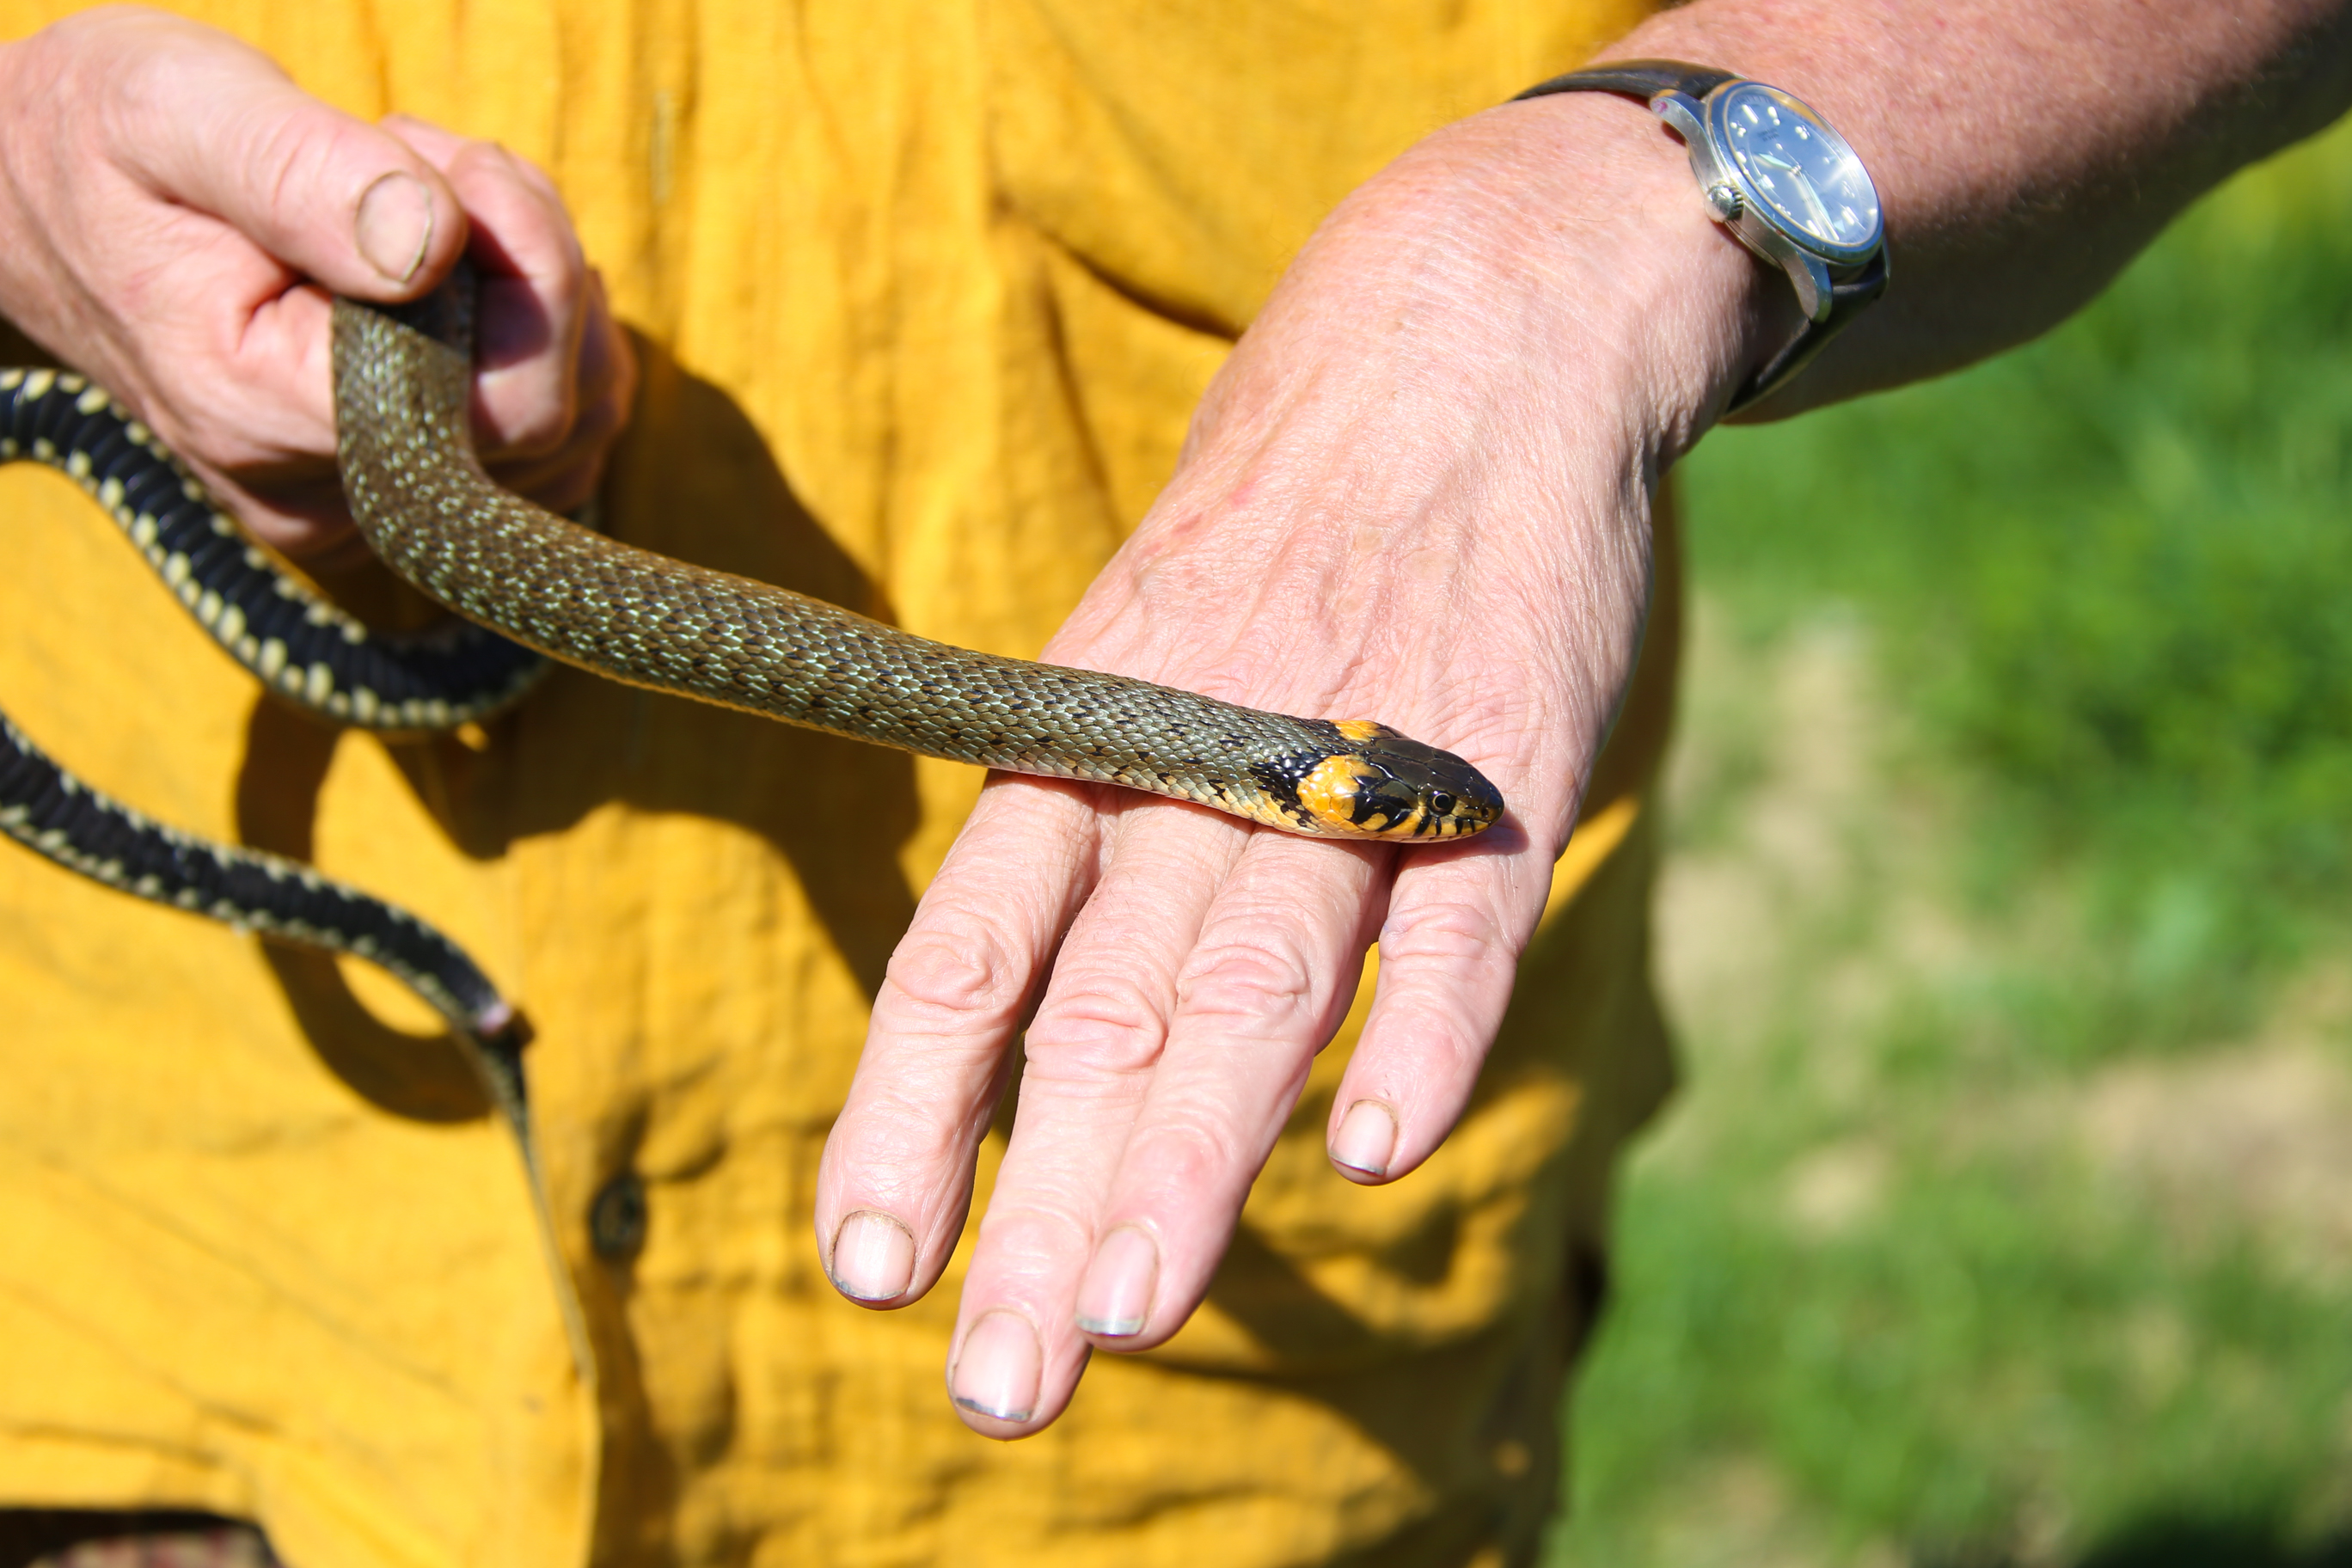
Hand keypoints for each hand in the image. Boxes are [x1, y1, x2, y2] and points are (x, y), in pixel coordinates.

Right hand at [0, 6, 632, 562]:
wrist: (38, 200)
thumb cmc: (103, 139)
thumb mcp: (179, 108)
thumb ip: (308, 174)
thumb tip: (433, 242)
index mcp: (265, 415)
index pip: (505, 408)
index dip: (530, 272)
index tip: (457, 164)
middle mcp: (323, 499)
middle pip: (552, 417)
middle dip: (534, 263)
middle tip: (436, 161)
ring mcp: (365, 509)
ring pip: (565, 428)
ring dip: (538, 294)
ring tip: (427, 200)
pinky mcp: (398, 492)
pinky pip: (544, 439)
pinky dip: (532, 335)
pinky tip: (456, 262)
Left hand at [815, 94, 1778, 1433]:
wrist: (1455, 343)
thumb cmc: (1269, 540)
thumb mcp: (1129, 657)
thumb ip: (1090, 844)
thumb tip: (1035, 1063)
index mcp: (1087, 742)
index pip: (974, 951)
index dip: (916, 1112)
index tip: (870, 1267)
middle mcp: (1198, 761)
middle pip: (1109, 1008)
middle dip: (1045, 1203)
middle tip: (999, 1387)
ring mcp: (1355, 761)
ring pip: (1260, 978)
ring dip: (1193, 1150)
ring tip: (1128, 1312)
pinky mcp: (1505, 758)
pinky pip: (1464, 914)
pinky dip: (1427, 1030)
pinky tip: (1380, 1153)